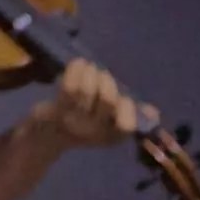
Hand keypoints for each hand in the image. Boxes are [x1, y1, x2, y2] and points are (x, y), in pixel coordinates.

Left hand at [28, 59, 154, 148]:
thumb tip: (152, 113)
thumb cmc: (83, 121)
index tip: (123, 97)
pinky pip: (69, 88)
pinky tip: (77, 63)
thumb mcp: (108, 123)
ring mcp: (74, 122)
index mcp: (111, 137)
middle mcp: (93, 132)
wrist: (47, 133)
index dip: (128, 107)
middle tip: (101, 75)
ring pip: (87, 92)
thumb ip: (129, 115)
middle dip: (107, 81)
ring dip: (91, 72)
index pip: (127, 126)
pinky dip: (76, 70)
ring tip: (89, 67)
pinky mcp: (56, 110)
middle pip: (108, 101)